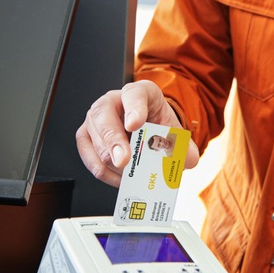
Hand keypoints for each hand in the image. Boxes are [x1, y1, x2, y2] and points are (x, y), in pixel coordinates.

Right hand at [75, 80, 200, 186]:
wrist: (146, 128)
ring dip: (111, 162)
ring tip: (129, 175)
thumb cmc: (157, 125)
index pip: (134, 95)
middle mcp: (111, 101)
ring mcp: (95, 119)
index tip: (135, 124)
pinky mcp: (86, 137)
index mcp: (138, 93)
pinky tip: (121, 179)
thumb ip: (183, 146)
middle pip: (104, 116)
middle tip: (124, 161)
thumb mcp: (174, 132)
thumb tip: (188, 160)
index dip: (134, 108)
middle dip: (113, 141)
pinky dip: (105, 172)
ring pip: (94, 140)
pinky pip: (90, 157)